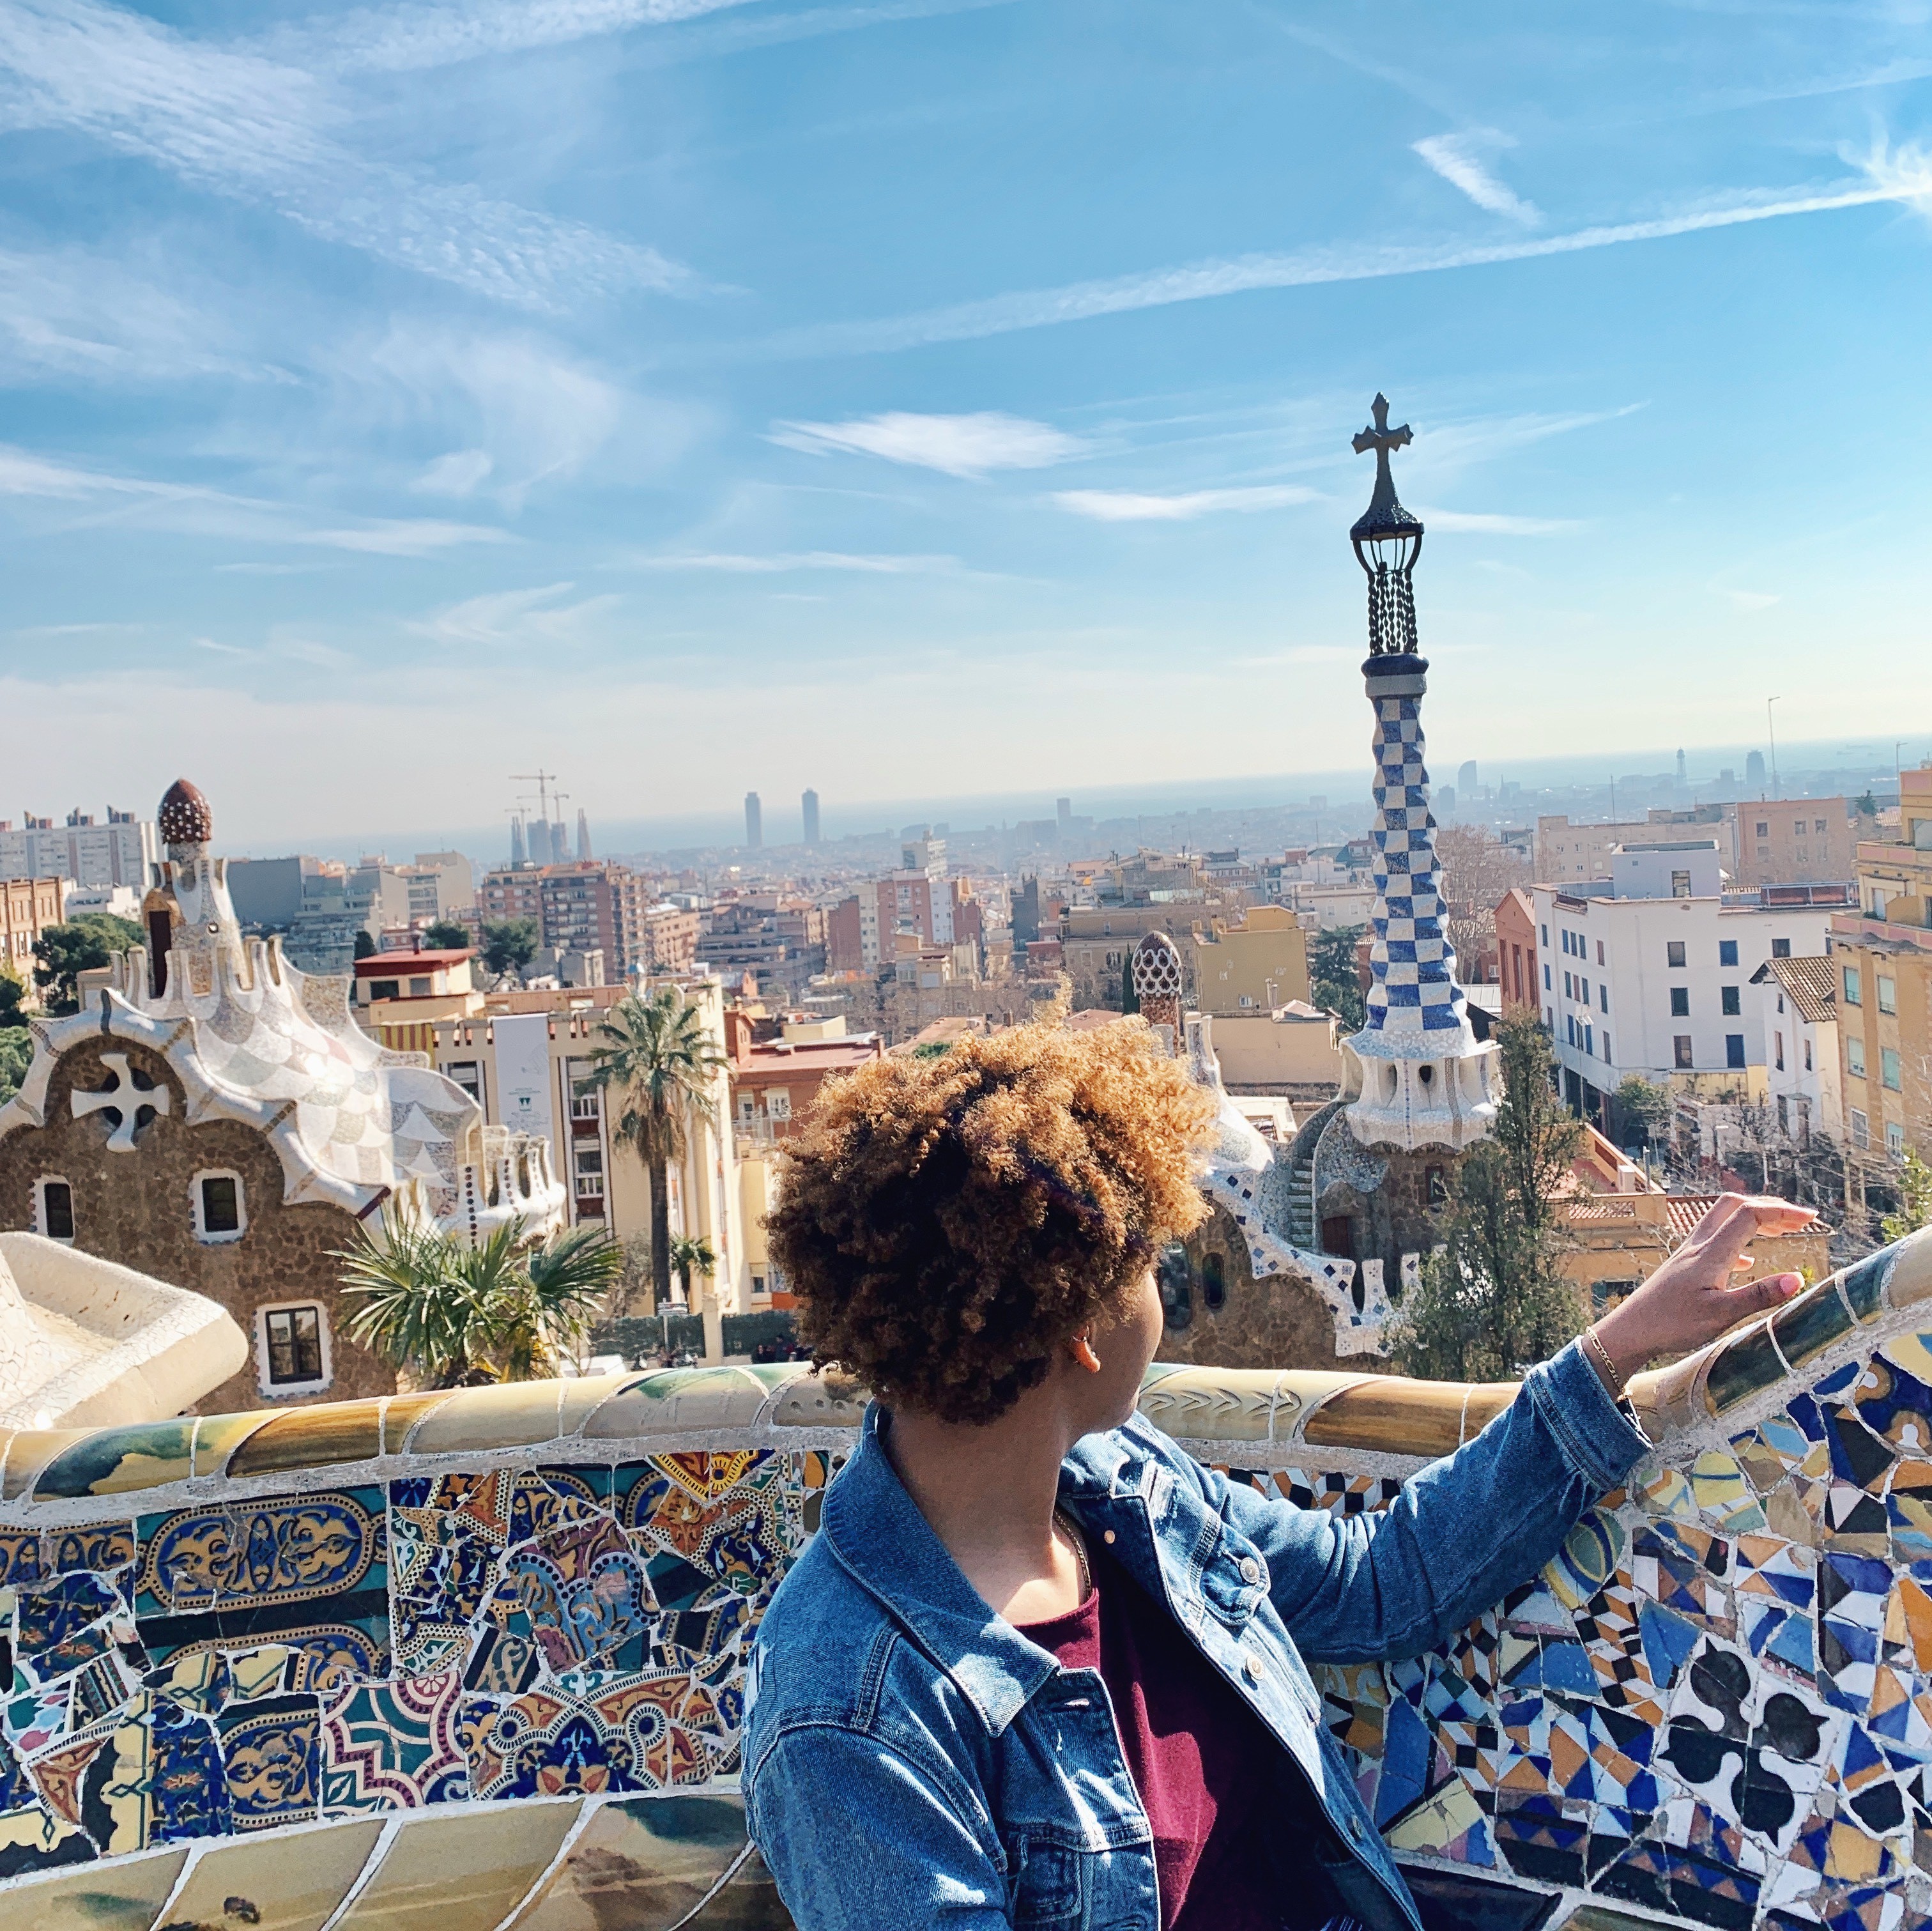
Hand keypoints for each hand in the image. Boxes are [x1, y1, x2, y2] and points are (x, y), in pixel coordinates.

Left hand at [1586, 1193, 1816, 1392]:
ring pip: (1722, 1221)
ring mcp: (1688, 1254)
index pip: (1750, 1215)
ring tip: (1781, 1233)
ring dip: (1752, 1220)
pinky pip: (1713, 1242)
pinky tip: (1746, 1262)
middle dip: (1769, 1207)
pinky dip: (1737, 1242)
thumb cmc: (1673, 1324)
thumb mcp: (1721, 1315)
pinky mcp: (1682, 1266)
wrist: (1630, 1330)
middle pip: (1734, 1207)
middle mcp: (1698, 1245)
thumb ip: (1758, 1296)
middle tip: (1799, 1220)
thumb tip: (1796, 1278)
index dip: (1782, 1212)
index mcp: (1712, 1253)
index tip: (1812, 1219)